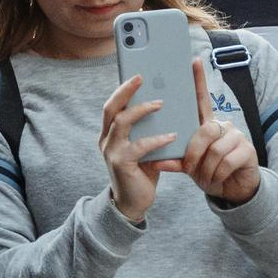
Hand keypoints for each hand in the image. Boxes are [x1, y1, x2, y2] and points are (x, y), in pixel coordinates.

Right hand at [99, 74, 174, 223]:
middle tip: (141, 77)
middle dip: (125, 90)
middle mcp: (106, 140)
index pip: (111, 105)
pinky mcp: (121, 163)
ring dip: (141, 110)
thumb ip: (146, 131)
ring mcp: (111, 151)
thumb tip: (165, 108)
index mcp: (109, 134)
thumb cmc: (141, 172)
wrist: (132, 203)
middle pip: (111, 108)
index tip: (136, 75)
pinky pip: (139, 146)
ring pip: (121, 122)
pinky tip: (171, 136)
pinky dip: (156, 139)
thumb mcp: (142, 148)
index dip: (122, 89)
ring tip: (160, 104)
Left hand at [178, 57, 262, 205]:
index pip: (201, 99)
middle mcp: (222, 125)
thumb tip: (156, 160)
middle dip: (193, 154)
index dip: (198, 80)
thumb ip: (175, 159)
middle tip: (191, 169)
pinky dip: (218, 173)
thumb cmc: (208, 172)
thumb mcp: (189, 165)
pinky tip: (218, 178)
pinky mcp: (248, 149)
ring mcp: (236, 136)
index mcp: (206, 124)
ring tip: (205, 177)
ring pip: (215, 149)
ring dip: (206, 168)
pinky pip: (227, 160)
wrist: (231, 191)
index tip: (193, 60)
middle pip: (203, 131)